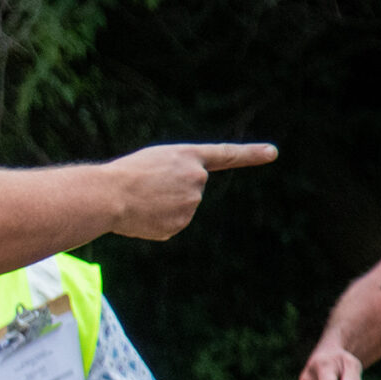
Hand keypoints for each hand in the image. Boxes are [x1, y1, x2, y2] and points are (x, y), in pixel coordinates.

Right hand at [103, 143, 275, 240]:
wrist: (108, 196)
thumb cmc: (122, 175)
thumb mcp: (153, 163)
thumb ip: (176, 177)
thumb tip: (182, 209)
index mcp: (188, 157)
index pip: (226, 154)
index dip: (250, 154)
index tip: (273, 153)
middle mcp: (196, 179)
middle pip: (190, 189)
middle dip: (170, 190)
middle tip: (144, 187)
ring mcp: (190, 204)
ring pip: (179, 209)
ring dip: (161, 207)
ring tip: (139, 200)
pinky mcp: (178, 225)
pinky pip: (169, 225)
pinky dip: (154, 222)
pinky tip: (140, 215)